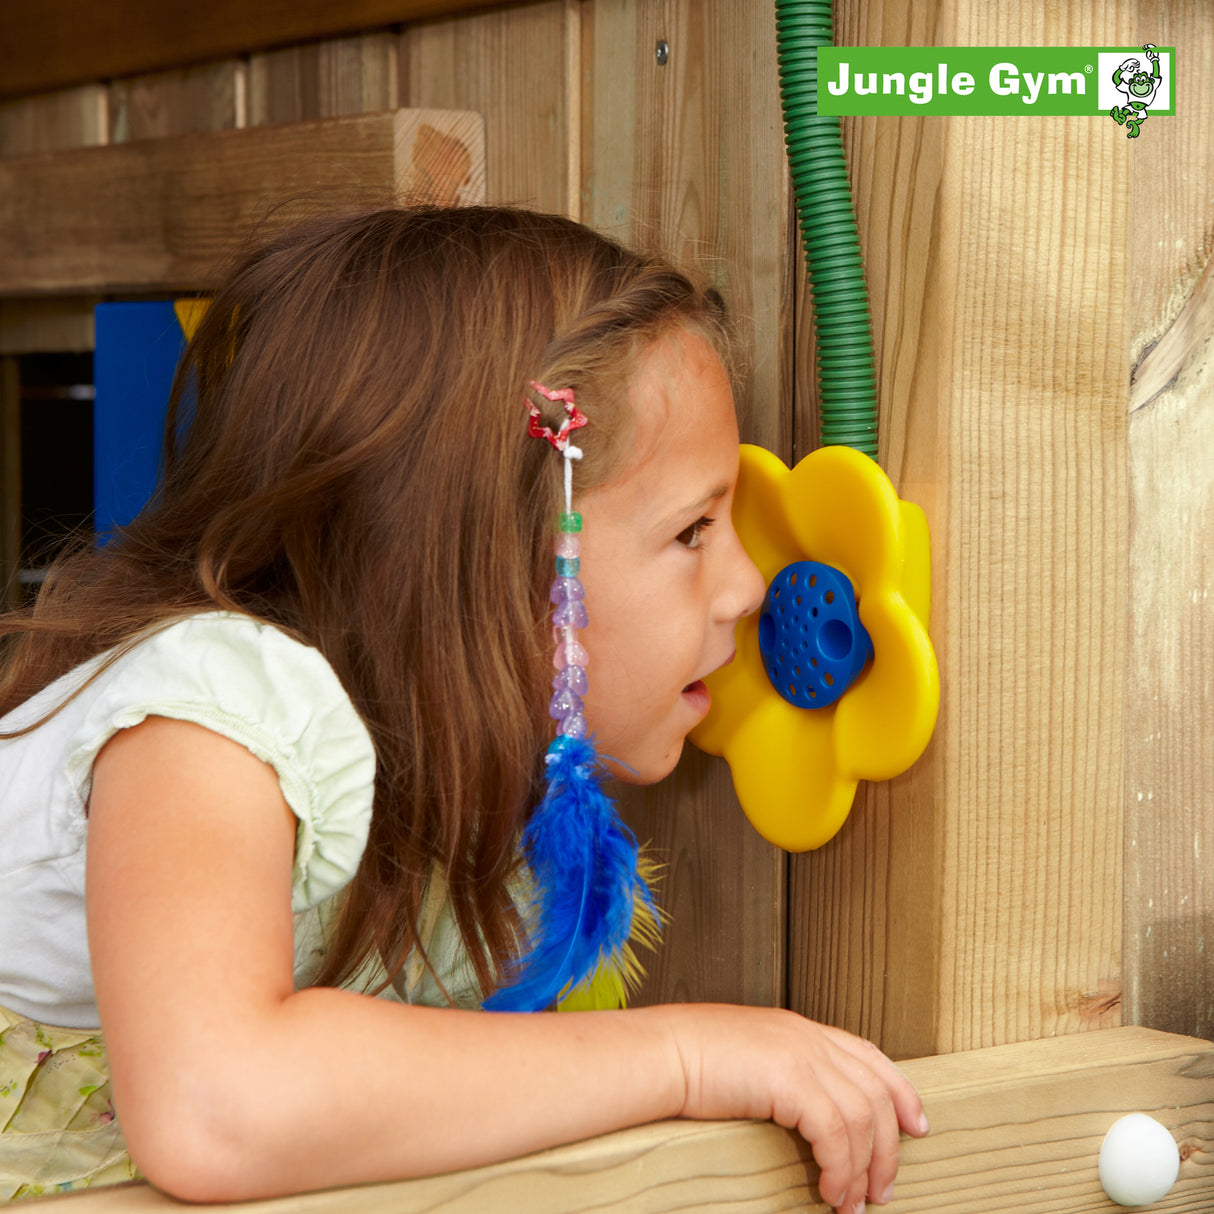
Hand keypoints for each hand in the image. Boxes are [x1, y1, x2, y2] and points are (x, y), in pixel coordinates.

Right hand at [664, 1004, 927, 1211]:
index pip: (868, 1055)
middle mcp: (808, 1036)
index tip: (916, 1125)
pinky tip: (830, 1191)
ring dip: (864, 1169)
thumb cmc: (689, 1062)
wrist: (661, 1053)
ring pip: (862, 1117)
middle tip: (884, 1190)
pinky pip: (836, 1133)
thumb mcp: (746, 1059)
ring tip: (852, 1205)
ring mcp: (801, 1054)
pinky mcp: (791, 1079)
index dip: (899, 1091)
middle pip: (875, 1091)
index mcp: (799, 1029)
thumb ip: (779, 1074)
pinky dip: (841, 1168)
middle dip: (889, 1147)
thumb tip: (801, 1116)